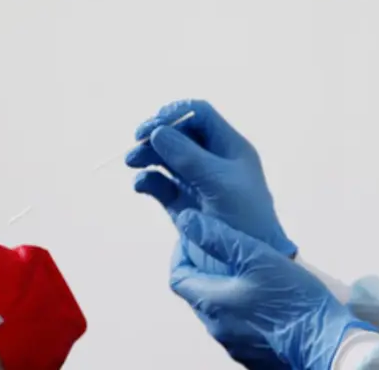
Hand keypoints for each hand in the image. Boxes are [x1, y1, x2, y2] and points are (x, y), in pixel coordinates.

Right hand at [127, 99, 296, 256]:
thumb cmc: (244, 219)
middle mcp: (213, 161)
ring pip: (167, 158)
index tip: (154, 124)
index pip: (200, 116)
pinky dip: (148, 180)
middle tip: (138, 142)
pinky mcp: (183, 205)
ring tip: (132, 161)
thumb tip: (159, 131)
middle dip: (157, 134)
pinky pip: (161, 184)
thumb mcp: (219, 183)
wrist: (246, 265)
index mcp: (230, 148)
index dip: (176, 114)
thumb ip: (188, 157)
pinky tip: (141, 183)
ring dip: (148, 155)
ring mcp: (196, 183)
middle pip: (179, 134)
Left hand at [170, 210, 374, 369]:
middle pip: (198, 294)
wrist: (323, 342)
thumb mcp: (256, 256)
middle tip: (229, 252)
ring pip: (219, 311)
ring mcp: (234, 344)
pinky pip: (237, 327)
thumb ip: (218, 238)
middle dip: (207, 270)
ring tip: (251, 273)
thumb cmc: (292, 299)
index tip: (198, 239)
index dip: (183, 254)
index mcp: (211, 303)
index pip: (178, 276)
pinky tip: (266, 299)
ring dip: (226, 290)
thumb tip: (187, 221)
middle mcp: (216, 328)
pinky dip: (242, 309)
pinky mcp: (252, 353)